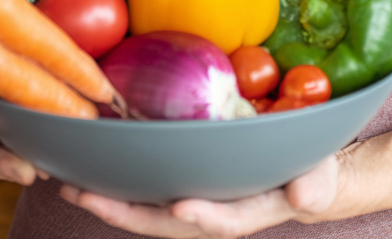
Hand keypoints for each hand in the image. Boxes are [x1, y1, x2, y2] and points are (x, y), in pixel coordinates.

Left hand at [59, 154, 342, 238]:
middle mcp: (211, 213)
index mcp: (247, 213)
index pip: (223, 220)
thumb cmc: (312, 177)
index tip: (181, 206)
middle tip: (86, 196)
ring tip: (70, 186)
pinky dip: (119, 183)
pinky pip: (147, 189)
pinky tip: (91, 170)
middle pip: (164, 221)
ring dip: (109, 200)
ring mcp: (195, 200)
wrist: (301, 182)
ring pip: (146, 208)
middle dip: (125, 212)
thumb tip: (306, 194)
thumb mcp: (320, 179)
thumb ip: (315, 185)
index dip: (204, 216)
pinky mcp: (184, 184)